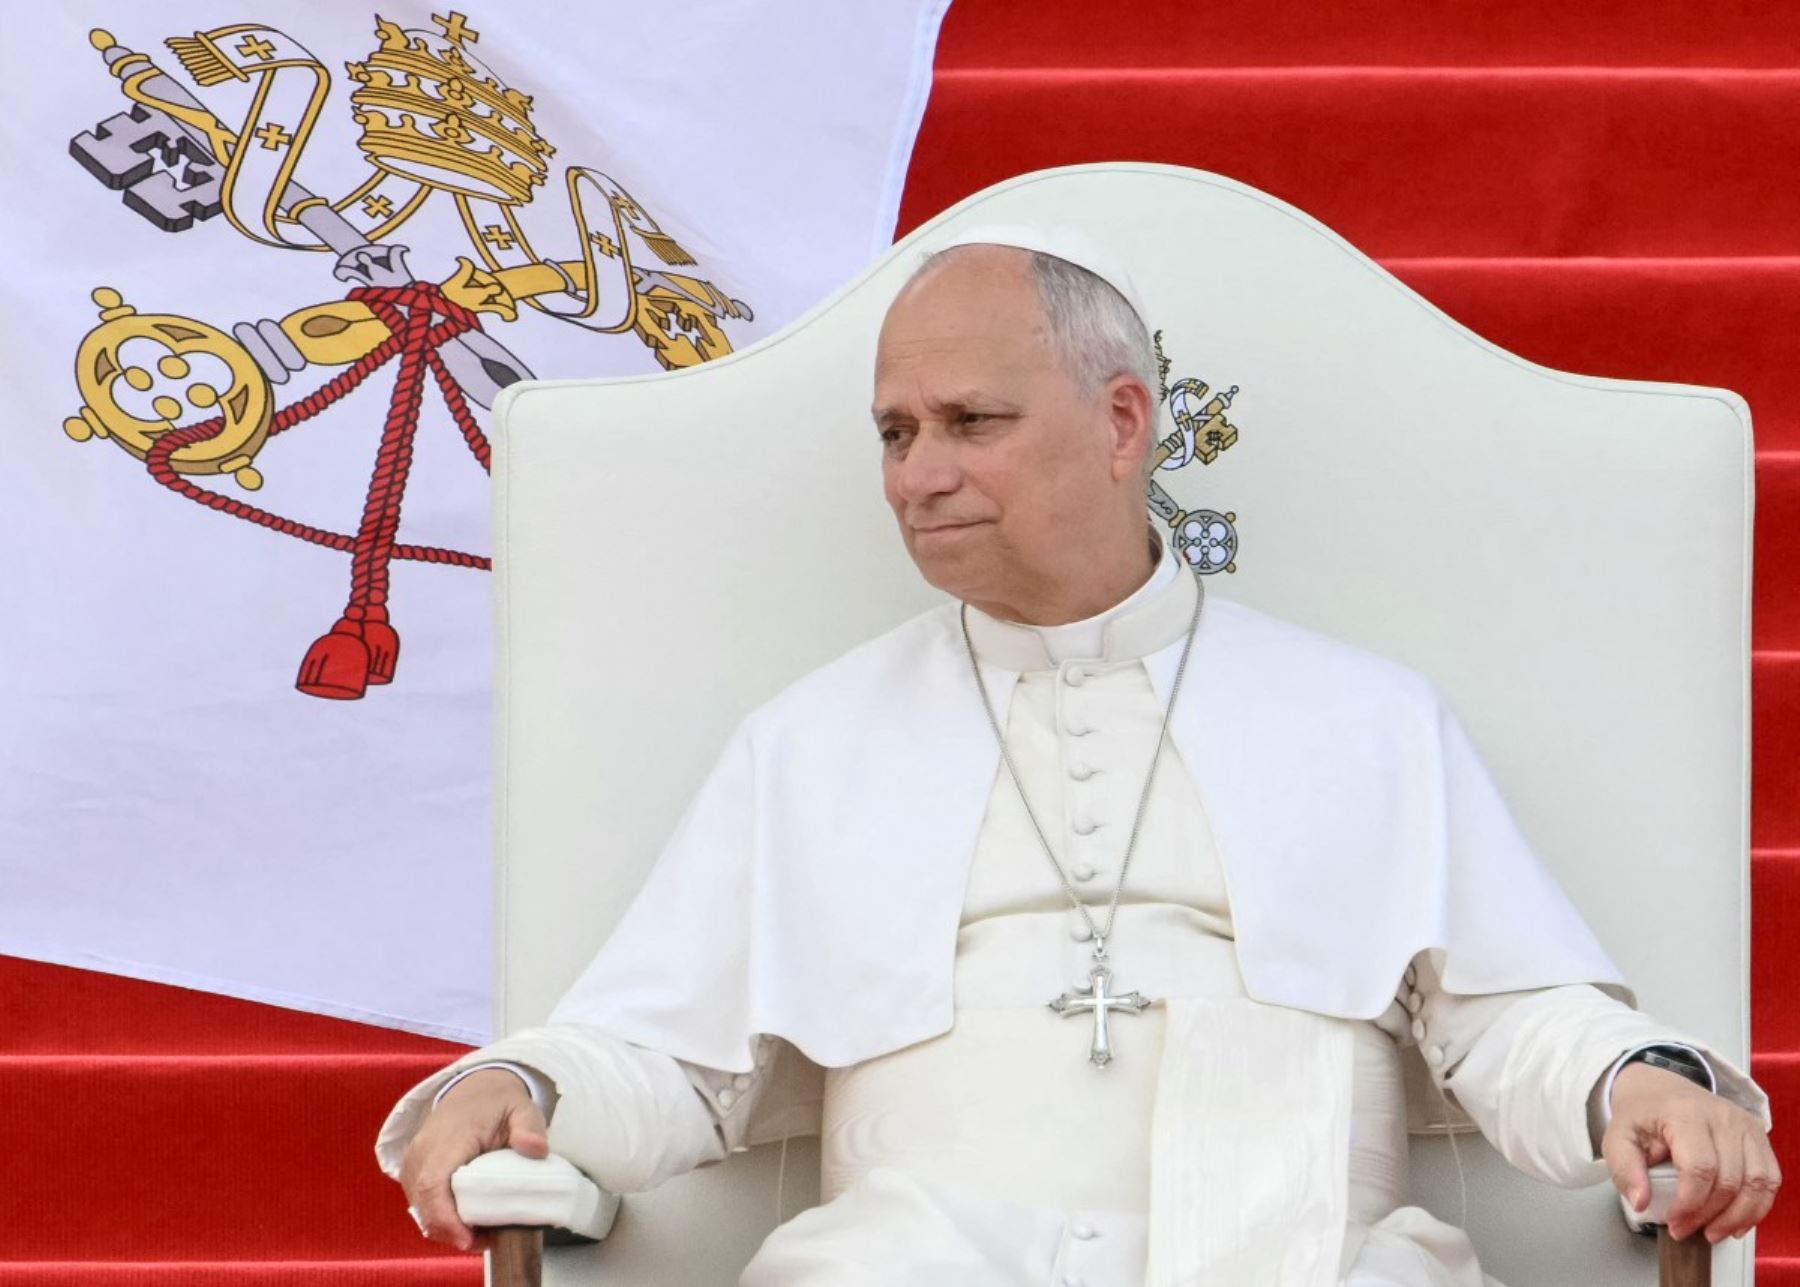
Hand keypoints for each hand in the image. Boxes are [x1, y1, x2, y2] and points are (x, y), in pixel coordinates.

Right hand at [399, 1068, 550, 1251]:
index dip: (446, 1218)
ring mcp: (414, 1161)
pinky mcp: (413, 1169)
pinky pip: (420, 1201)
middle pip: (424, 1204)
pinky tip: (466, 1221)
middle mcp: (422, 1151)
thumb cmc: (498, 1101)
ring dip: (445, 1226)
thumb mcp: (522, 1107)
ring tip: (480, 1233)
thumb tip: (536, 1150)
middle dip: (450, 1231)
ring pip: (419, 1207)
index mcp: (448, 1138)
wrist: (473, 1087)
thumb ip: (529, 1127)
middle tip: (485, 1241)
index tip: (468, 1239)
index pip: (433, 1184)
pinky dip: (439, 1216)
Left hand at [1600, 1061, 1780, 1242]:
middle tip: (1687, 1230)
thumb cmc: (1641, 1116)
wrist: (1658, 1089)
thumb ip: (1624, 1170)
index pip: (1699, 1168)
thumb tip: (1640, 1202)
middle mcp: (1721, 1116)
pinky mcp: (1757, 1134)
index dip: (1690, 1204)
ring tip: (1714, 1232)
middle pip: (1729, 1179)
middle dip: (1709, 1215)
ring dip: (1738, 1216)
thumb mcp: (1618, 1138)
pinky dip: (1757, 1206)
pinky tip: (1736, 1220)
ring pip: (1757, 1182)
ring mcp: (1744, 1124)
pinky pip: (1770, 1178)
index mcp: (1684, 1113)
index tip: (1674, 1222)